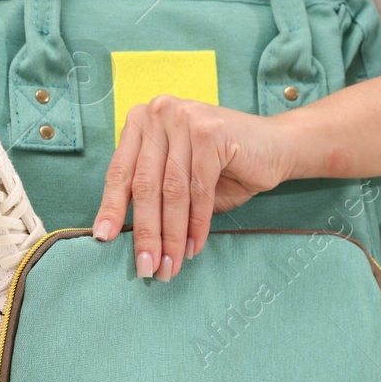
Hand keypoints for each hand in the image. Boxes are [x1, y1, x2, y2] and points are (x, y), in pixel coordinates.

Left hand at [92, 95, 296, 280]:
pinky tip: (195, 247)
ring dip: (172, 236)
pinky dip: (197, 224)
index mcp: (142, 121)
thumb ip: (155, 197)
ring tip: (171, 265)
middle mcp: (159, 113)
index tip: (103, 240)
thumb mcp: (180, 180)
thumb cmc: (225, 168)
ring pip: (172, 191)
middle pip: (145, 185)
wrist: (276, 148)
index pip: (120, 172)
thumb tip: (126, 240)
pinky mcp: (211, 132)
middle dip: (146, 233)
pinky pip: (198, 189)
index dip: (112, 208)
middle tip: (148, 268)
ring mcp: (185, 119)